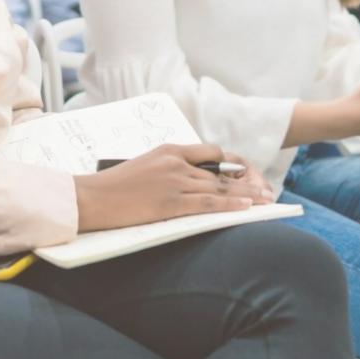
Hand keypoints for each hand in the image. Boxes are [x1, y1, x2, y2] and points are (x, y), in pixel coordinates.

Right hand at [73, 143, 273, 231]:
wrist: (93, 197)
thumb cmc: (114, 186)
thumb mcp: (144, 167)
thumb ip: (168, 169)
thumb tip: (188, 180)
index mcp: (168, 150)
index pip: (210, 153)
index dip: (231, 165)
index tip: (244, 173)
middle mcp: (176, 162)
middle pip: (220, 172)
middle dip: (246, 181)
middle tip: (266, 189)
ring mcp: (175, 182)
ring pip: (219, 187)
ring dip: (246, 194)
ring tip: (266, 200)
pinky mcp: (172, 202)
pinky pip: (209, 203)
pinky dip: (231, 205)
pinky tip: (246, 208)